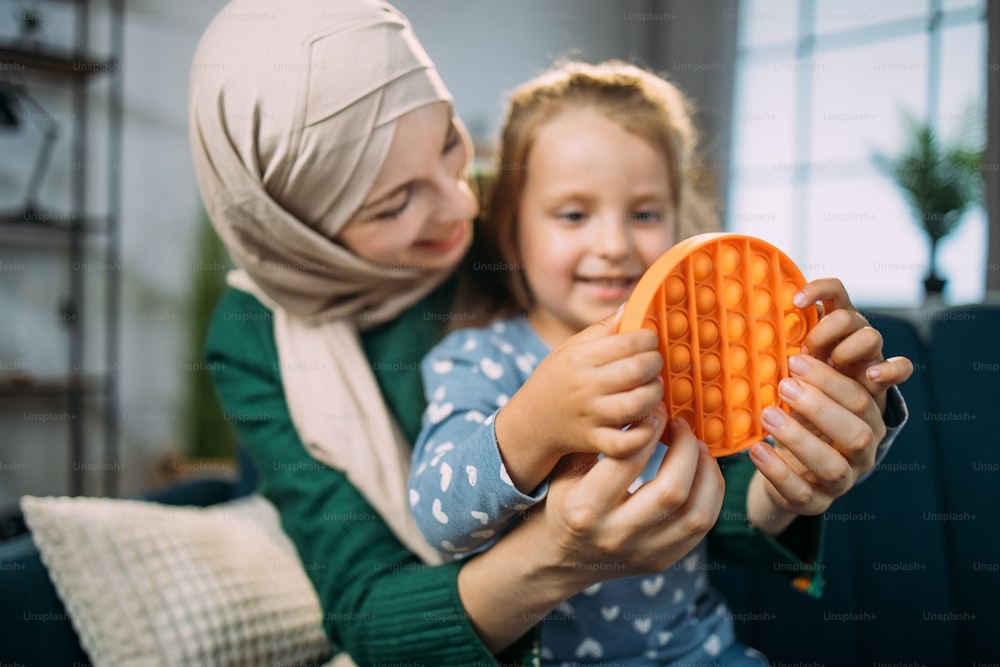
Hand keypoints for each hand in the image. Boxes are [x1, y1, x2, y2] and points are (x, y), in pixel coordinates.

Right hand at [455, 419, 722, 651]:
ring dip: (706, 472)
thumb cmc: (564, 500)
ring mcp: (642, 553)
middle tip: (682, 425)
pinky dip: (710, 493)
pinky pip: (702, 528)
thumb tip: (636, 401)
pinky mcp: (662, 561)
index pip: (627, 462)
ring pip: (696, 513)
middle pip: (671, 490)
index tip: (656, 411)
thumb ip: (597, 438)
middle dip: (686, 449)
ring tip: (698, 447)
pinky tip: (703, 471)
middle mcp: (614, 536)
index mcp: (584, 510)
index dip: (649, 429)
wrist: (562, 558)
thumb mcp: (565, 468)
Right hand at [495, 308, 665, 490]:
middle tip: (655, 363)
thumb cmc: (556, 381)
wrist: (530, 423)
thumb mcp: (570, 348)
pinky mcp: (594, 441)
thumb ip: (602, 330)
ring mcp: (590, 416)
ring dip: (655, 394)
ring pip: (637, 404)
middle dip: (656, 363)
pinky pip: (627, 443)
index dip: (649, 338)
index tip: (650, 341)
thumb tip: (631, 306)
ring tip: (653, 388)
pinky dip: (646, 433)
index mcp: (578, 358)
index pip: (627, 341)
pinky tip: (649, 421)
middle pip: (637, 370)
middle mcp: (584, 386)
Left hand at [748, 354, 883, 525]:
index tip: (797, 360)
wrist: (789, 471)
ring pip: (833, 466)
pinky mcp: (816, 504)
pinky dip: (778, 471)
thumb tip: (791, 319)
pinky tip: (757, 450)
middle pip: (858, 432)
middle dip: (821, 407)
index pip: (861, 397)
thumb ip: (809, 369)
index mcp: (867, 419)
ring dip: (799, 438)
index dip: (832, 379)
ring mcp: (843, 482)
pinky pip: (802, 493)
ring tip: (767, 414)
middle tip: (785, 384)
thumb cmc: (801, 420)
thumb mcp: (810, 394)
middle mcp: (863, 453)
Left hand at [793, 278, 912, 413]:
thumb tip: (751, 330)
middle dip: (824, 332)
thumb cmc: (803, 377)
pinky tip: (871, 376)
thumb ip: (780, 340)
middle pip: (848, 316)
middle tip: (803, 352)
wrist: (829, 411)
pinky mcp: (884, 378)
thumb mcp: (789, 354)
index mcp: (831, 319)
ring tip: (831, 365)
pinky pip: (901, 368)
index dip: (817, 289)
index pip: (833, 290)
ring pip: (871, 337)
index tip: (795, 301)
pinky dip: (889, 369)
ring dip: (847, 350)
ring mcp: (871, 354)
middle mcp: (854, 332)